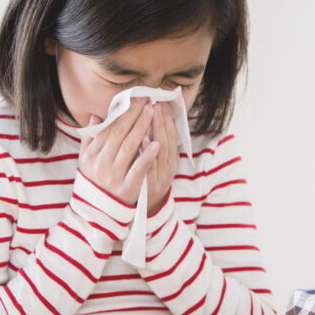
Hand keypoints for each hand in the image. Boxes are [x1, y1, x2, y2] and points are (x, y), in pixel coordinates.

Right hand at [78, 97, 159, 205]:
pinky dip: (147, 157)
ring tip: (152, 112)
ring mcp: (114, 176)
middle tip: (146, 100)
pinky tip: (157, 144)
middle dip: (134, 115)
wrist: (97, 213)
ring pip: (129, 147)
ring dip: (142, 128)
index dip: (122, 112)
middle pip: (120, 134)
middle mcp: (101, 163)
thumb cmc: (94, 182)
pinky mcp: (126, 189)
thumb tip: (97, 115)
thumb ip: (90, 138)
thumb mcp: (86, 160)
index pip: (108, 128)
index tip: (134, 98)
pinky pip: (138, 170)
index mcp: (91, 155)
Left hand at [142, 101, 178, 215]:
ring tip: (151, 115)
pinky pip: (148, 167)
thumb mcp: (155, 163)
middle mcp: (168, 167)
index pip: (171, 135)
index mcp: (170, 160)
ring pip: (161, 152)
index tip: (161, 103)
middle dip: (162, 120)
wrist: (146, 211)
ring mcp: (160, 177)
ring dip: (157, 132)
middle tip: (156, 103)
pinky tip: (144, 140)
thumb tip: (147, 120)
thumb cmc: (148, 181)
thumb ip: (152, 143)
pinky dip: (148, 153)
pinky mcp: (150, 186)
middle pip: (167, 140)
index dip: (167, 119)